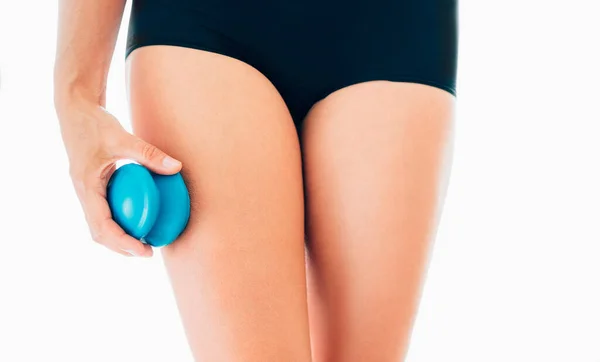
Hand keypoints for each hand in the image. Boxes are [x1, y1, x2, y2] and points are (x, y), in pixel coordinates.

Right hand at [57, 100, 181, 256]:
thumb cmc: (95, 122)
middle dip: (121, 246)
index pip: (102, 225)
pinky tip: (138, 218)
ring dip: (118, 237)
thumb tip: (176, 167)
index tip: (143, 251)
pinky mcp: (91, 184)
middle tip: (147, 252)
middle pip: (98, 232)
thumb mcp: (122, 137)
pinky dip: (118, 220)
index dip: (122, 243)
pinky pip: (103, 210)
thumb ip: (149, 153)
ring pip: (99, 223)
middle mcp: (83, 192)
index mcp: (86, 186)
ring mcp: (85, 190)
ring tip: (143, 242)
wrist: (74, 109)